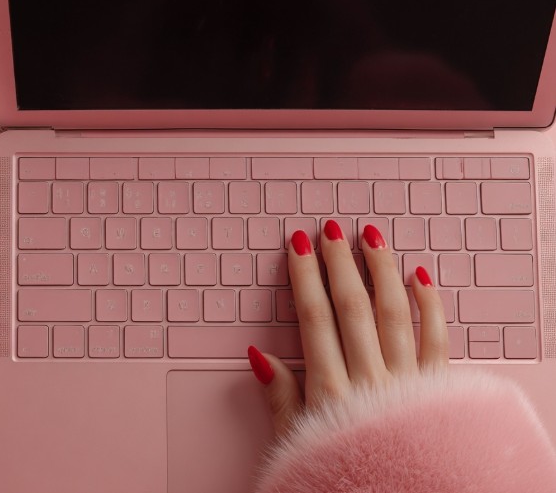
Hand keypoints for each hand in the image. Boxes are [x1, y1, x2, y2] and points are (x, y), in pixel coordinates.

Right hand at [249, 221, 447, 436]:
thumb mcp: (294, 442)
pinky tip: (421, 278)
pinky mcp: (438, 389)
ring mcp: (406, 382)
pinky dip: (430, 305)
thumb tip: (260, 356)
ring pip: (394, 312)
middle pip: (352, 306)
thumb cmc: (341, 475)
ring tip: (372, 238)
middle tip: (330, 230)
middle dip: (339, 262)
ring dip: (381, 270)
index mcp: (330, 391)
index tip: (297, 247)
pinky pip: (437, 338)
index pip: (314, 317)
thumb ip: (280, 398)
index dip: (304, 276)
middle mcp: (369, 380)